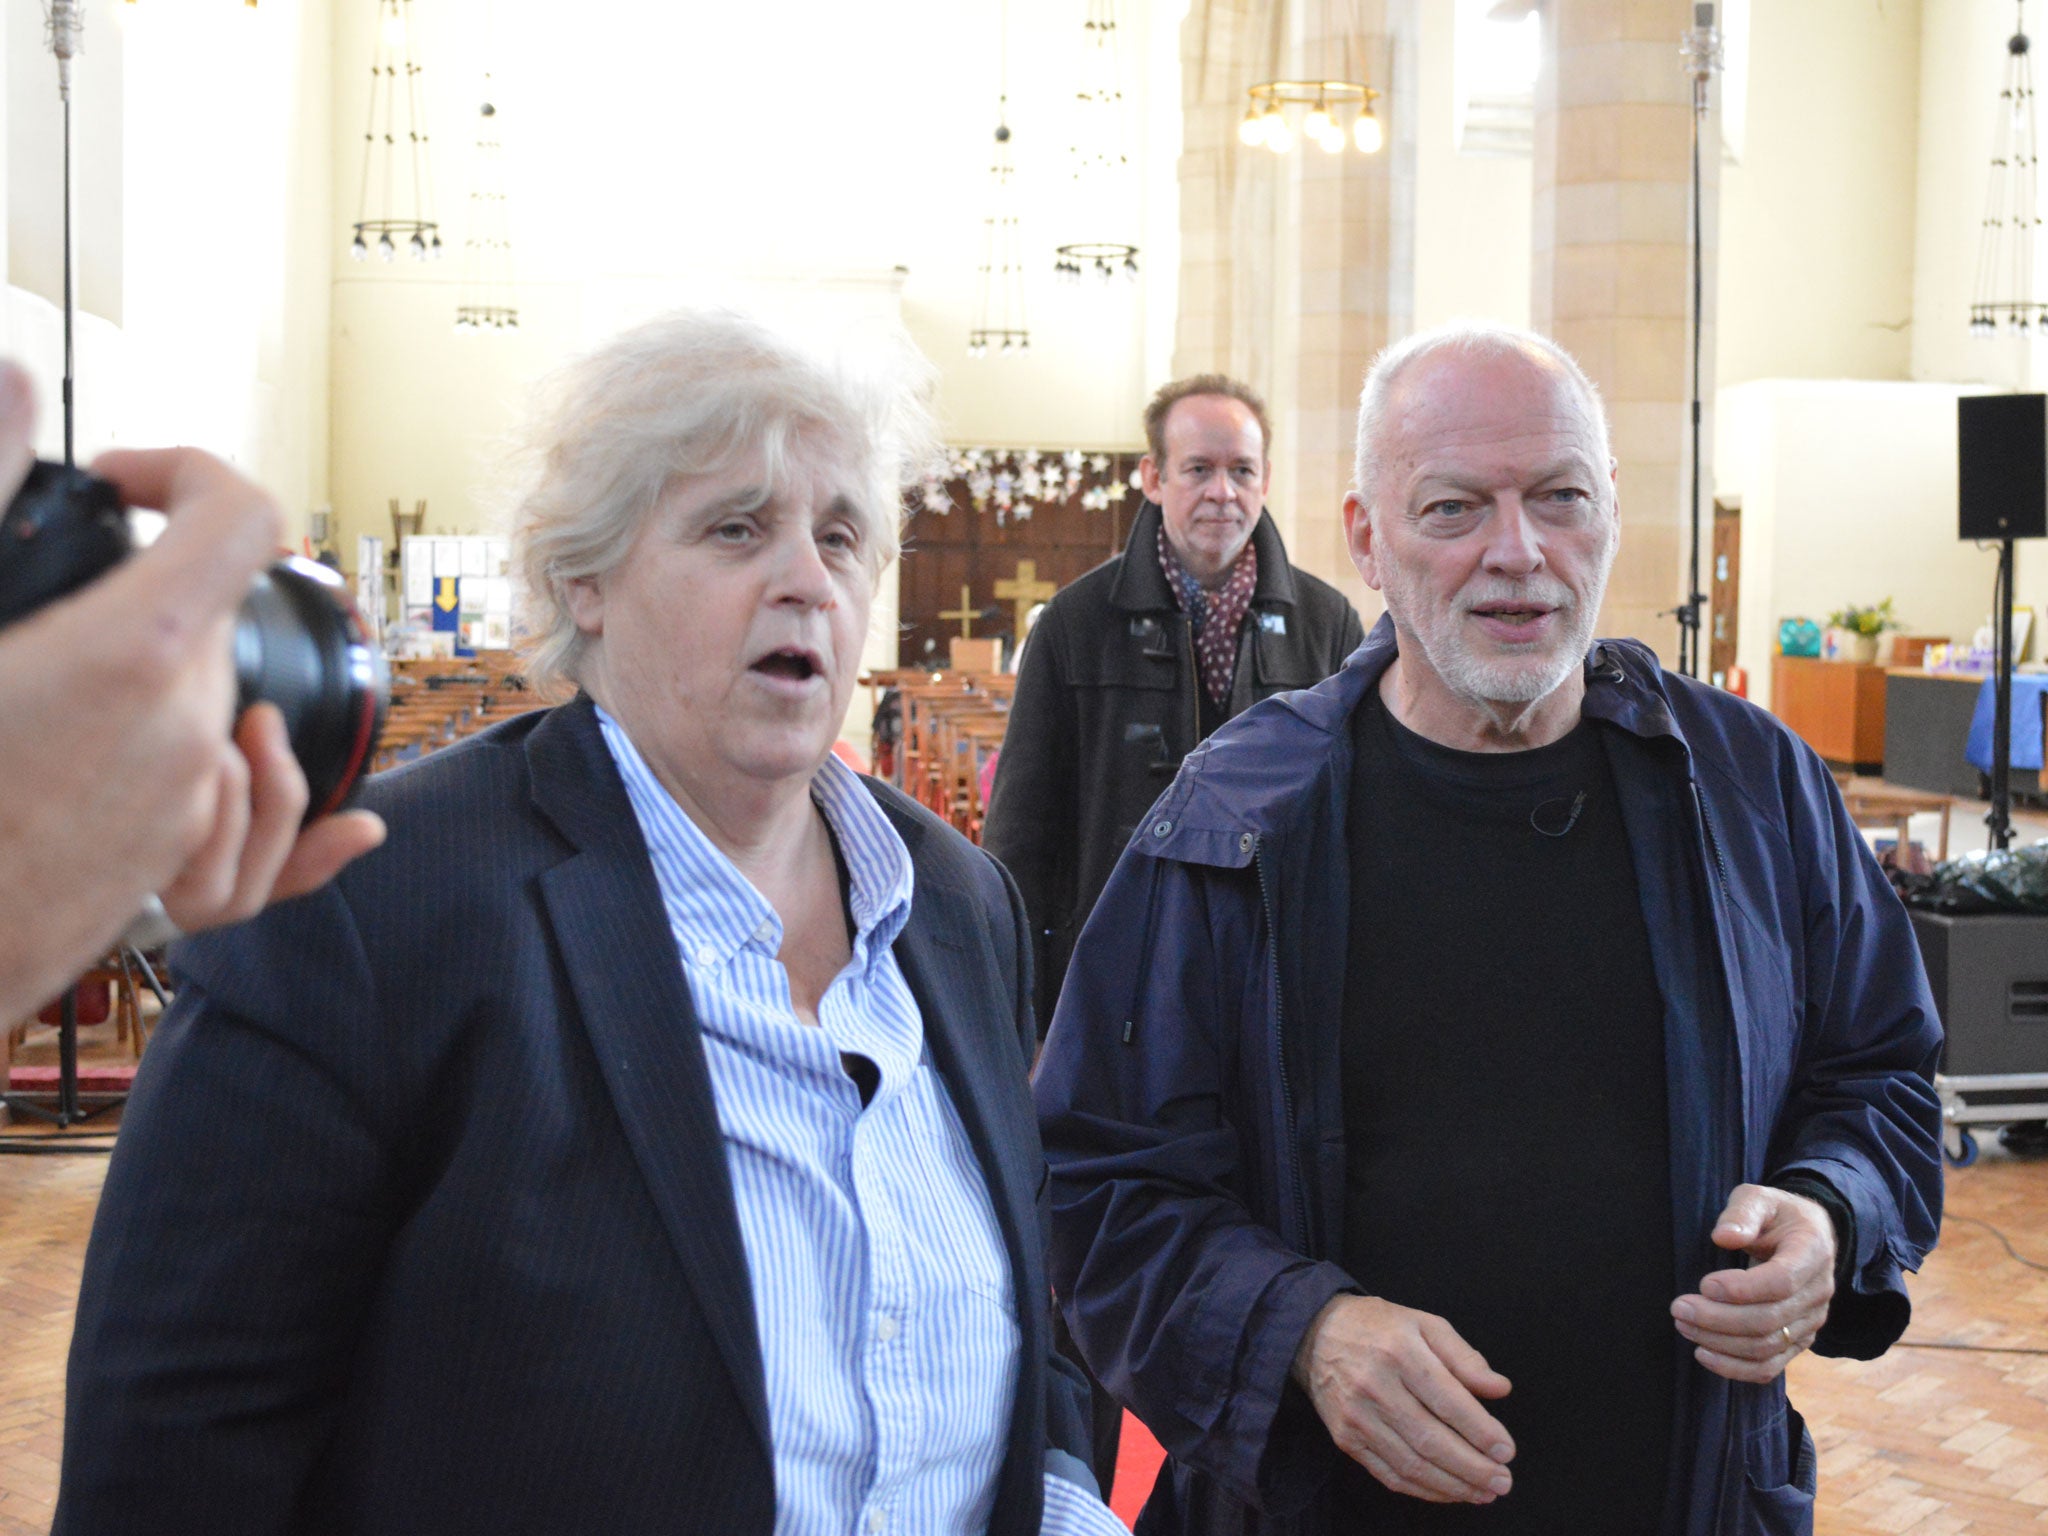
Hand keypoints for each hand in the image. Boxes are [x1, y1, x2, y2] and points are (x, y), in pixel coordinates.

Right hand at [0, 365, 383, 1019]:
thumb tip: (16, 380)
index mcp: (135, 653)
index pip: (240, 518)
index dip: (188, 473)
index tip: (124, 486)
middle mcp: (191, 730)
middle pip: (220, 618)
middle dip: (150, 591)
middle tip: (57, 605)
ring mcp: (189, 808)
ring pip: (232, 716)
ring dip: (180, 683)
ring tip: (93, 682)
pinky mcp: (169, 870)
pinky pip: (257, 836)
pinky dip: (285, 819)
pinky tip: (356, 832)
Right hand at [1292, 1294, 1515, 1504]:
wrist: (1316, 1334)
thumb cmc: (1379, 1327)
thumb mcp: (1425, 1324)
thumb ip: (1464, 1357)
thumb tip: (1500, 1389)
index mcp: (1400, 1351)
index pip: (1447, 1400)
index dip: (1480, 1431)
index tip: (1506, 1451)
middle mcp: (1375, 1386)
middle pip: (1430, 1440)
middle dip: (1472, 1467)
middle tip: (1503, 1481)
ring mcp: (1357, 1417)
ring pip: (1411, 1464)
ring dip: (1453, 1486)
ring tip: (1484, 1492)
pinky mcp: (1346, 1439)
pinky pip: (1389, 1474)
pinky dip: (1424, 1490)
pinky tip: (1450, 1491)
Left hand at [1671, 1184, 1835, 1383]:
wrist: (1808, 1236)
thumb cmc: (1776, 1215)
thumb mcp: (1759, 1198)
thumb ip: (1741, 1213)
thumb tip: (1723, 1237)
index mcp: (1812, 1253)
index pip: (1781, 1282)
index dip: (1741, 1290)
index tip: (1704, 1284)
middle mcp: (1818, 1292)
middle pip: (1769, 1321)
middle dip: (1718, 1319)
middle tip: (1678, 1307)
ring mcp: (1810, 1321)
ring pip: (1767, 1347)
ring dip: (1720, 1343)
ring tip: (1683, 1324)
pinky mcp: (1798, 1341)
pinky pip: (1770, 1366)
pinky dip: (1736, 1368)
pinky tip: (1703, 1353)